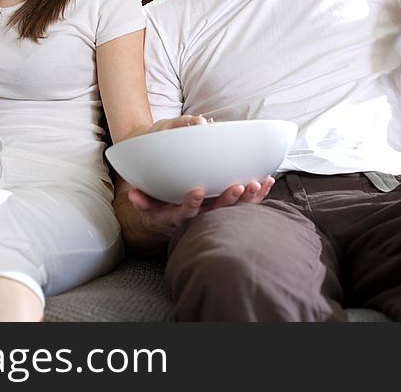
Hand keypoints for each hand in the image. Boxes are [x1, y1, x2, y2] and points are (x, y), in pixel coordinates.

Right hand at [125, 176, 275, 238]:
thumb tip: (132, 194)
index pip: (186, 213)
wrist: (174, 216)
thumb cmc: (161, 203)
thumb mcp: (149, 202)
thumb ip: (142, 199)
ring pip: (235, 212)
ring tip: (256, 183)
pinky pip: (247, 206)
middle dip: (228, 201)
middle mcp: (201, 220)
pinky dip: (259, 195)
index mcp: (180, 217)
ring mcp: (218, 218)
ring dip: (247, 199)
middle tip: (237, 186)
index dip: (191, 204)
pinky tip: (267, 181)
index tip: (197, 191)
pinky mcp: (231, 213)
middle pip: (216, 214)